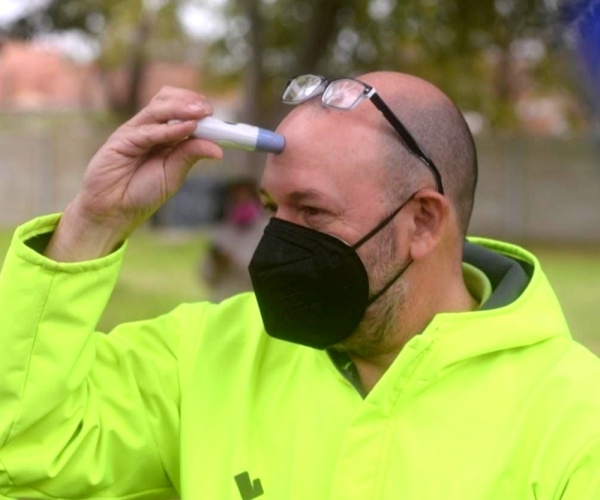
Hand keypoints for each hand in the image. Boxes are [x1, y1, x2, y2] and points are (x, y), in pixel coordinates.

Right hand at [45, 86, 222, 261]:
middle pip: (168, 100)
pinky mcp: (122, 140)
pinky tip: (187, 129)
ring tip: (202, 113)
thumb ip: (190, 156)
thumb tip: (218, 149)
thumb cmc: (141, 193)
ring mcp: (135, 132)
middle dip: (190, 101)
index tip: (217, 115)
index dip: (199, 109)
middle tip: (208, 110)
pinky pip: (148, 130)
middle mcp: (150, 128)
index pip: (182, 111)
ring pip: (158, 108)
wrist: (113, 210)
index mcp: (164, 135)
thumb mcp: (173, 174)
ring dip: (182, 108)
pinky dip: (170, 129)